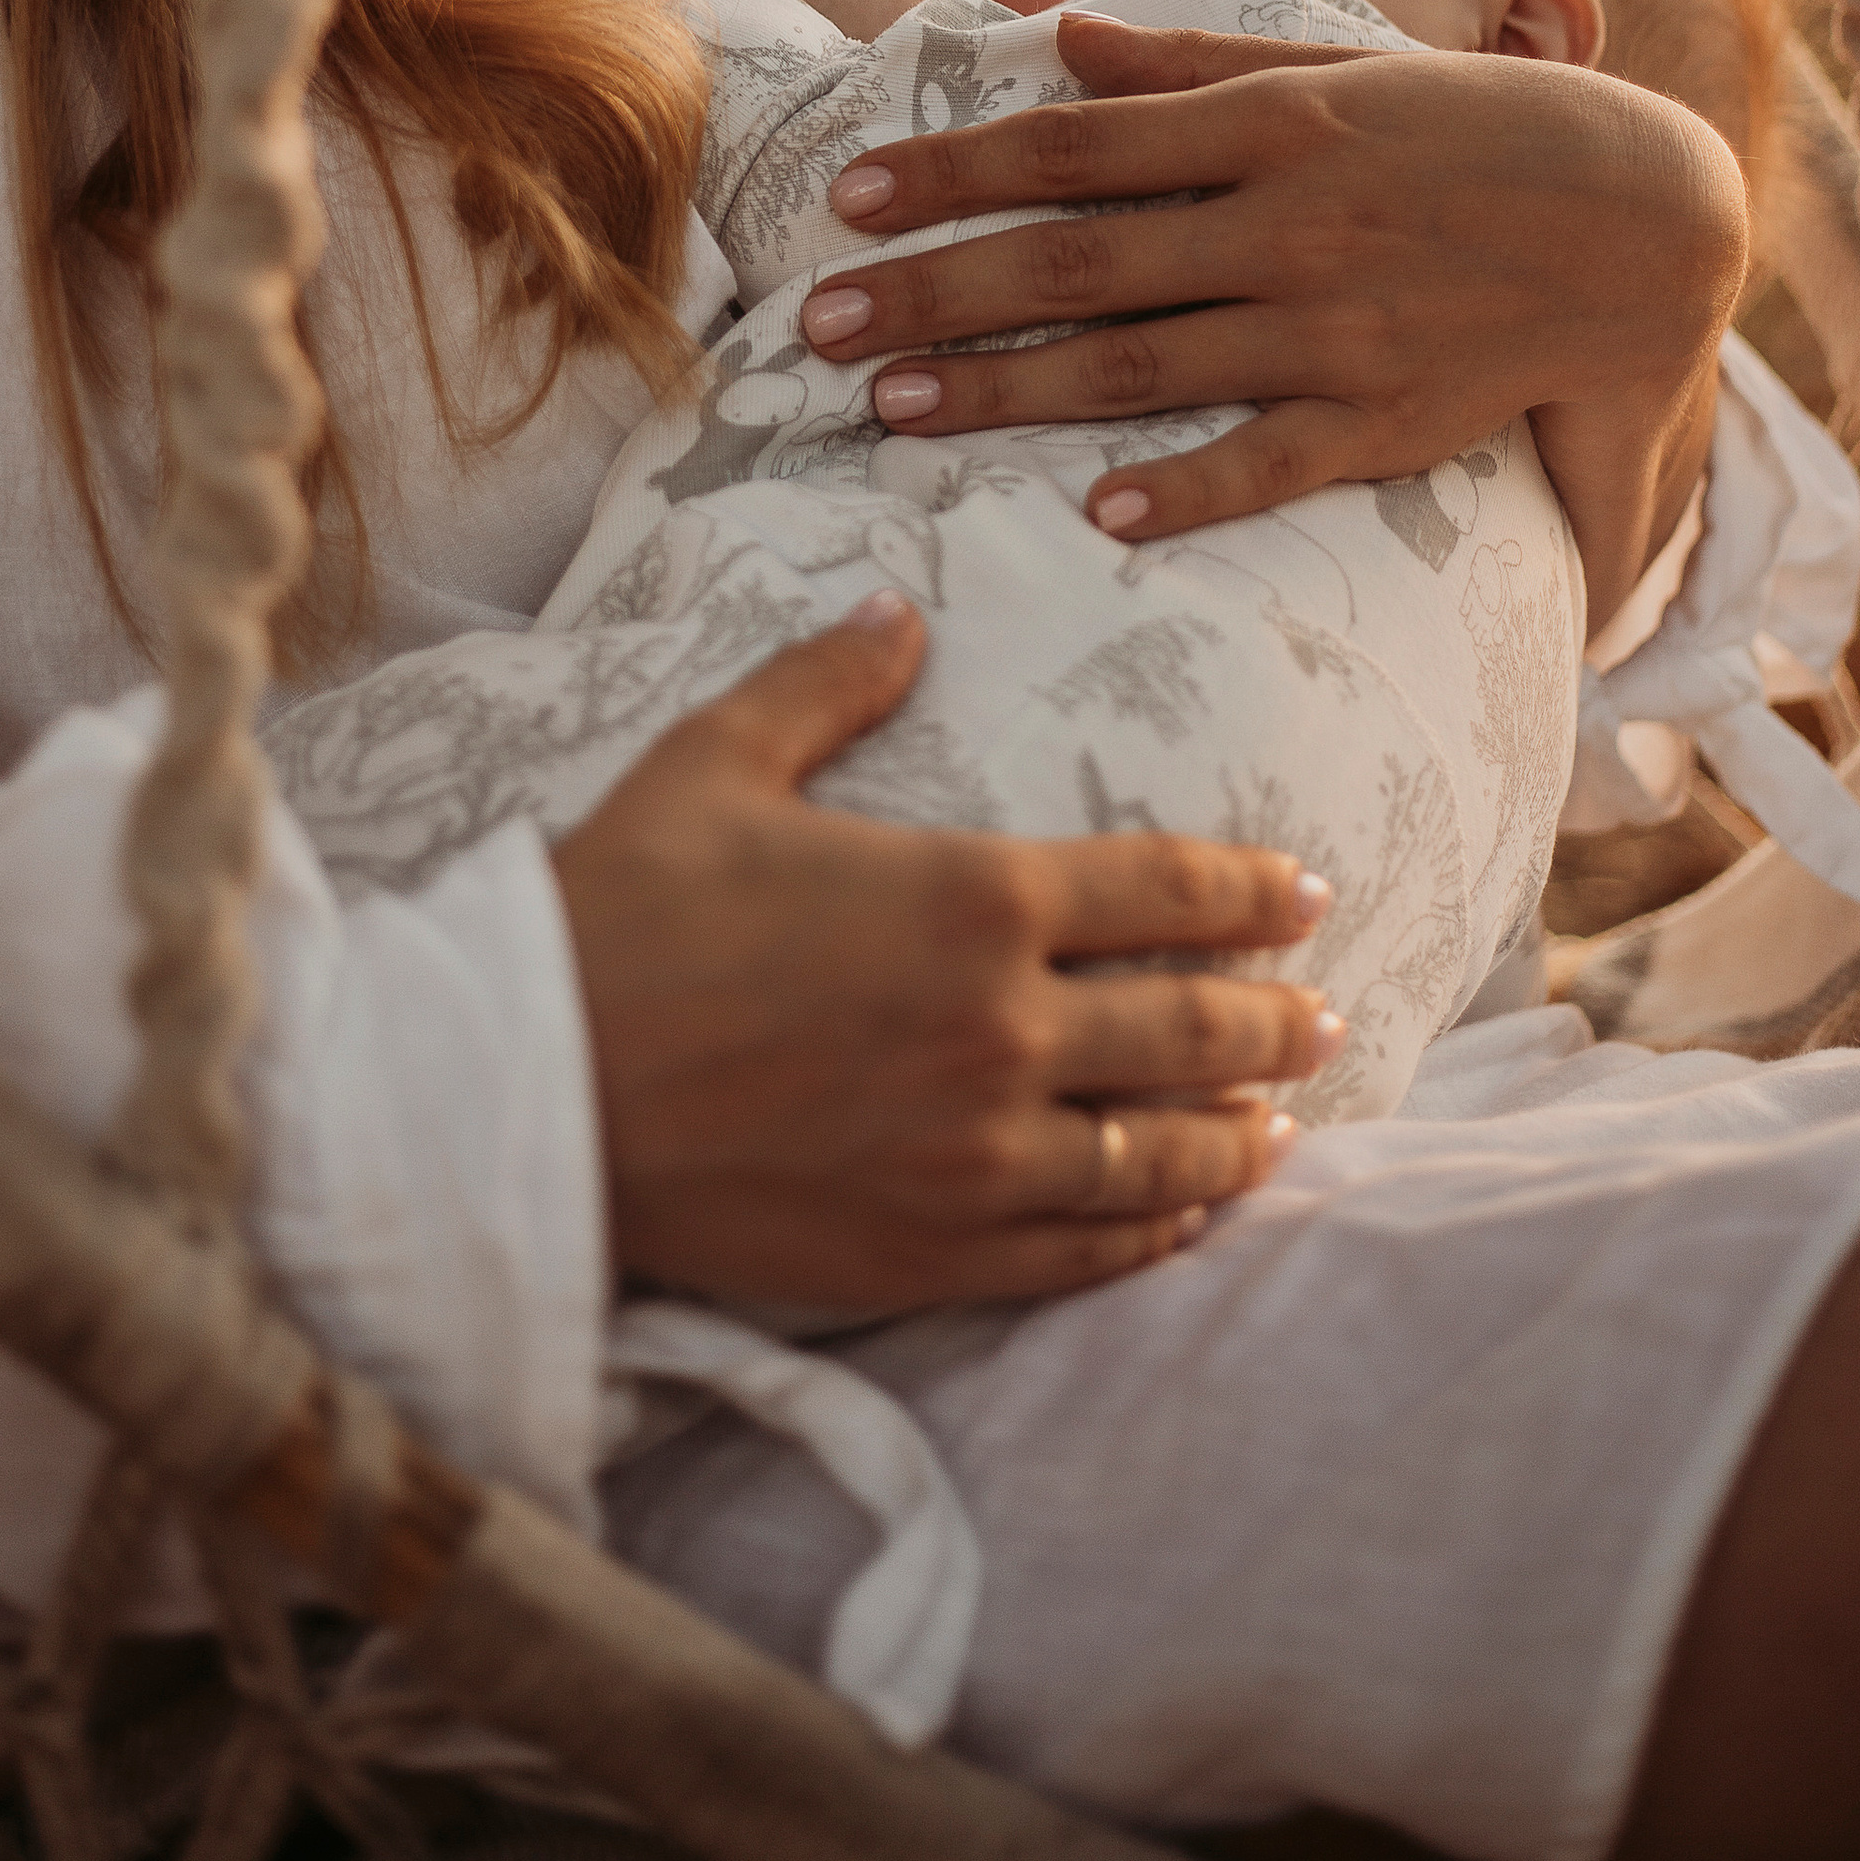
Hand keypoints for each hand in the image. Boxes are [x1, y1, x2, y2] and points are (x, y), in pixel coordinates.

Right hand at [551, 593, 1336, 1311]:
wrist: (534, 1087)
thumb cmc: (623, 913)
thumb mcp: (719, 761)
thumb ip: (828, 683)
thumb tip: (899, 612)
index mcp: (971, 897)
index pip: (1167, 892)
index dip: (1253, 893)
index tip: (1304, 893)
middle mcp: (1003, 1029)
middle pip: (1195, 1027)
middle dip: (1277, 1017)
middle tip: (1325, 1012)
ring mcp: (978, 1152)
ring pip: (1162, 1151)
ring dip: (1240, 1129)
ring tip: (1281, 1119)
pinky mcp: (936, 1248)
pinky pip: (1088, 1248)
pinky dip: (1155, 1230)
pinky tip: (1185, 1215)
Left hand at [799, 22, 1749, 633]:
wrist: (1658, 223)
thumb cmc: (1489, 132)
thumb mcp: (1350, 65)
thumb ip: (1198, 62)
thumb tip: (1065, 38)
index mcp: (1277, 124)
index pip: (1074, 144)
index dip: (951, 168)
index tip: (850, 195)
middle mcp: (1291, 221)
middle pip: (1075, 258)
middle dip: (936, 289)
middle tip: (817, 323)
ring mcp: (1338, 325)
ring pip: (1141, 364)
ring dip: (1008, 386)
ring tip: (894, 406)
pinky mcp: (1392, 416)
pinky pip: (1269, 460)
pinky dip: (1181, 487)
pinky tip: (1091, 512)